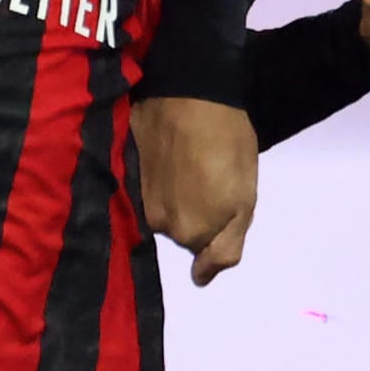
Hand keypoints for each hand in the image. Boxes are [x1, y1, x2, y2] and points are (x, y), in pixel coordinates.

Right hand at [132, 97, 256, 286]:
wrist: (189, 91)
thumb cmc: (228, 140)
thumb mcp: (246, 194)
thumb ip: (227, 244)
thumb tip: (200, 279)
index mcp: (193, 232)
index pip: (204, 251)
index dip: (215, 224)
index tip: (217, 198)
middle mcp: (160, 225)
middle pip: (180, 230)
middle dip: (193, 211)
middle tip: (203, 174)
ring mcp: (138, 199)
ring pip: (160, 210)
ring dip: (171, 194)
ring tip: (182, 162)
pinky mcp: (123, 174)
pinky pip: (141, 188)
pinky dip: (153, 179)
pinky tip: (162, 158)